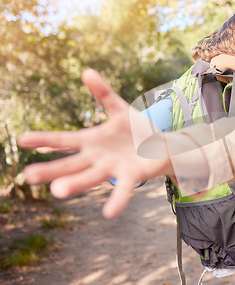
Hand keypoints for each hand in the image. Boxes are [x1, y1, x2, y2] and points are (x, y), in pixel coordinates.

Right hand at [17, 69, 171, 218]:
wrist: (161, 146)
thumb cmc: (136, 130)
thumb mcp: (119, 109)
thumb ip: (104, 93)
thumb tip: (86, 71)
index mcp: (91, 141)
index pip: (63, 141)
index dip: (44, 140)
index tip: (22, 140)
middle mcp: (97, 158)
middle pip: (71, 164)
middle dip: (51, 170)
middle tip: (29, 176)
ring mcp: (112, 169)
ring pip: (90, 177)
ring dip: (75, 184)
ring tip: (57, 192)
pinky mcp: (131, 177)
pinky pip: (122, 189)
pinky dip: (117, 200)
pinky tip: (109, 213)